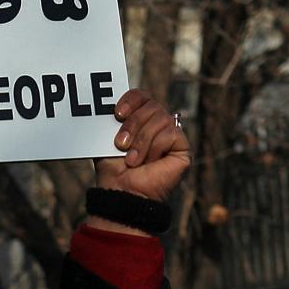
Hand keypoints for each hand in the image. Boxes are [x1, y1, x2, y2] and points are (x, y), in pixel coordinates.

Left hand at [90, 89, 189, 207]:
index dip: (131, 99)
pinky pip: (170, 133)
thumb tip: (108, 103)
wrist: (122, 192)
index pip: (142, 96)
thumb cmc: (114, 170)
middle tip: (121, 143)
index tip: (117, 113)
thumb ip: (111, 121)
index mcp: (141, 119)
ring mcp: (171, 135)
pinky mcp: (182, 148)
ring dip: (142, 140)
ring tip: (132, 160)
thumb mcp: (107, 140)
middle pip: (152, 105)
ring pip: (161, 118)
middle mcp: (158, 124)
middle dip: (133, 123)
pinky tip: (149, 163)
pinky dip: (155, 148)